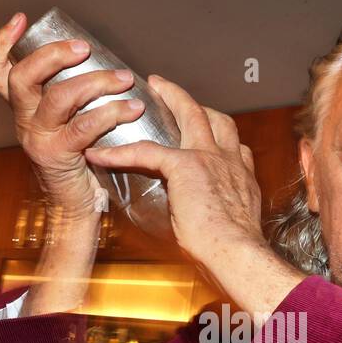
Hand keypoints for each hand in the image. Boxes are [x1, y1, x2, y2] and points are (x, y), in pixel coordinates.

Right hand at [0, 12, 145, 229]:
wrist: (76, 209)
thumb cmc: (81, 162)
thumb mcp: (69, 126)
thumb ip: (74, 101)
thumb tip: (106, 64)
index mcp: (25, 109)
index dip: (4, 43)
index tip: (21, 19)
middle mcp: (24, 121)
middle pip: (23, 77)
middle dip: (53, 55)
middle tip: (84, 47)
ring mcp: (38, 139)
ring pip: (57, 98)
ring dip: (95, 83)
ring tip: (124, 79)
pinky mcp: (58, 156)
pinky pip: (83, 127)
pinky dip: (110, 113)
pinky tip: (131, 109)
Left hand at [81, 74, 263, 270]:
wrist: (236, 253)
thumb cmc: (233, 252)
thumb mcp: (234, 228)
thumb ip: (220, 216)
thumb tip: (205, 228)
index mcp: (241, 177)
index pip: (233, 145)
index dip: (220, 135)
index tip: (210, 132)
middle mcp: (229, 161)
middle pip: (214, 117)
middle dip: (191, 100)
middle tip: (169, 89)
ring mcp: (210, 158)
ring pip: (189, 114)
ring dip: (168, 97)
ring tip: (149, 91)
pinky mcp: (185, 166)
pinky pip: (146, 151)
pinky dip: (120, 152)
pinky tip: (100, 154)